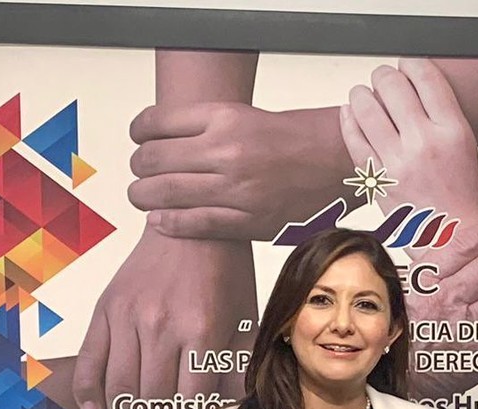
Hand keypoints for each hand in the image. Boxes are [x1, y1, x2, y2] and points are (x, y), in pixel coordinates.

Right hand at [72, 227, 255, 408]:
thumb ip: (239, 367)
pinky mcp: (106, 309)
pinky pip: (90, 358)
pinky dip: (88, 390)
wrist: (192, 223)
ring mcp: (128, 318)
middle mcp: (159, 327)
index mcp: (200, 331)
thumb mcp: (246, 319)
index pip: (186, 400)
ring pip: (118, 388)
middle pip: (149, 402)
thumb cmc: (225, 272)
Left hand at [128, 103, 349, 239]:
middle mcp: (227, 150)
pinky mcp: (249, 219)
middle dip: (138, 168)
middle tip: (138, 173)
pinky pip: (195, 223)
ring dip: (144, 197)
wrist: (339, 161)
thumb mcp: (245, 116)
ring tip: (143, 198)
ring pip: (166, 193)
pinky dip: (169, 223)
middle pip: (153, 159)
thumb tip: (161, 140)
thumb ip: (205, 127)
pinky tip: (159, 221)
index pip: (156, 123)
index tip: (138, 139)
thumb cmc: (296, 139)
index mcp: (225, 118)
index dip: (138, 132)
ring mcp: (237, 188)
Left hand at [341, 58, 477, 223]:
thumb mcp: (464, 143)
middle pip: (391, 84)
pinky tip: (351, 114)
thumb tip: (407, 82)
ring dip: (362, 94)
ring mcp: (397, 162)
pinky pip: (353, 137)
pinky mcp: (377, 179)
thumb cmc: (460, 192)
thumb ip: (438, 112)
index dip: (411, 63)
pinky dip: (349, 119)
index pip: (424, 75)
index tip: (407, 65)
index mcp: (452, 130)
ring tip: (365, 96)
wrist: (455, 236)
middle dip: (384, 76)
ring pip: (366, 106)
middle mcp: (424, 143)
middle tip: (384, 80)